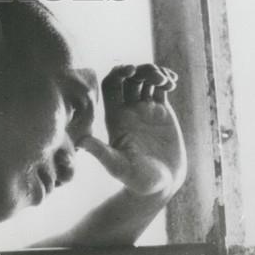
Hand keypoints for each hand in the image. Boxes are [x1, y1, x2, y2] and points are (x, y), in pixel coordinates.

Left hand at [78, 63, 186, 197]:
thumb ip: (101, 153)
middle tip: (156, 77)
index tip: (132, 70)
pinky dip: (166, 79)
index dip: (119, 73)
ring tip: (168, 83)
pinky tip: (173, 83)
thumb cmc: (137, 180)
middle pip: (129, 78)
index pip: (111, 85)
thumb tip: (81, 143)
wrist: (161, 184)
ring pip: (146, 79)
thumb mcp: (118, 167)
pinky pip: (161, 88)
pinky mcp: (162, 112)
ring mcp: (145, 110)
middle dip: (141, 70)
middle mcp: (128, 111)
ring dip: (155, 73)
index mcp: (115, 118)